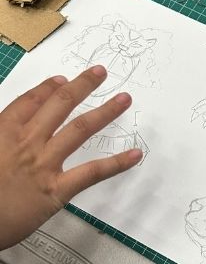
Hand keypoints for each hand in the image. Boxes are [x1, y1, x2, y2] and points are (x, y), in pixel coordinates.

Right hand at [0, 67, 141, 249]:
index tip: (62, 80)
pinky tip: (134, 154)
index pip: (29, 102)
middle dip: (82, 86)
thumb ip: (0, 137)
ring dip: (105, 112)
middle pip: (59, 106)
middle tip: (100, 73)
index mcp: (2, 133)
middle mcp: (26, 143)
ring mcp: (43, 165)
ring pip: (80, 129)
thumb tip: (11, 130)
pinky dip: (116, 163)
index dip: (47, 88)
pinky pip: (92, 173)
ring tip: (123, 99)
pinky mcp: (56, 190)